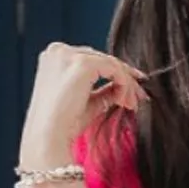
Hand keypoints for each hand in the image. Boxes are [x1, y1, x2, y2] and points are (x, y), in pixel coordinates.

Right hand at [19, 42, 148, 167]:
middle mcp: (59, 51)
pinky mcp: (82, 64)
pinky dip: (124, 84)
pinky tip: (124, 101)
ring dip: (126, 84)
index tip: (132, 88)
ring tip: (131, 104)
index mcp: (54, 57)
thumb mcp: (87, 101)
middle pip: (103, 59)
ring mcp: (69, 55)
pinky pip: (114, 69)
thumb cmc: (63, 124)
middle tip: (139, 97)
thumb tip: (123, 86)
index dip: (115, 73)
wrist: (49, 137)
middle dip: (125, 78)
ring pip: (111, 64)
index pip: (92, 59)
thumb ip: (104, 90)